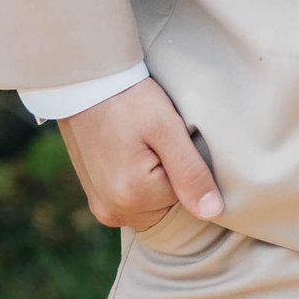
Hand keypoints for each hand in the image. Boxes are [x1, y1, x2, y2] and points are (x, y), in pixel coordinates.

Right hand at [59, 77, 224, 231]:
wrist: (85, 86)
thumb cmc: (128, 100)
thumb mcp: (167, 129)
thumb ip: (191, 173)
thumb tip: (212, 212)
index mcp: (133, 197)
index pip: (186, 198)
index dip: (186, 168)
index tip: (170, 142)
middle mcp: (113, 212)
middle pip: (167, 207)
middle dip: (170, 178)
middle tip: (156, 142)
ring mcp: (102, 208)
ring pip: (151, 206)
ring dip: (155, 181)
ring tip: (143, 146)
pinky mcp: (97, 200)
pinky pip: (133, 201)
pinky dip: (139, 182)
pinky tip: (132, 154)